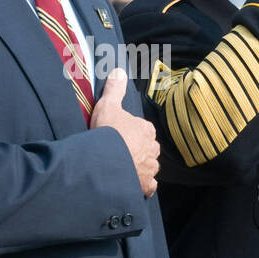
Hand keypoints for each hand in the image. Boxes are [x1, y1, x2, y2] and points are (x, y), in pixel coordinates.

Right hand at [90, 68, 159, 196]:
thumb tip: (119, 71)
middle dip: (138, 150)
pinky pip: (149, 186)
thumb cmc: (108, 133)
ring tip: (125, 168)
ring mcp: (150, 168)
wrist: (105, 161)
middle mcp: (152, 149)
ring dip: (141, 167)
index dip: (132, 132)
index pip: (144, 130)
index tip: (120, 135)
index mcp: (146, 129)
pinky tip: (134, 184)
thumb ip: (114, 89)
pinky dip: (144, 185)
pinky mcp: (145, 185)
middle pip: (148, 148)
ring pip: (149, 166)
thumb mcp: (108, 105)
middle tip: (121, 152)